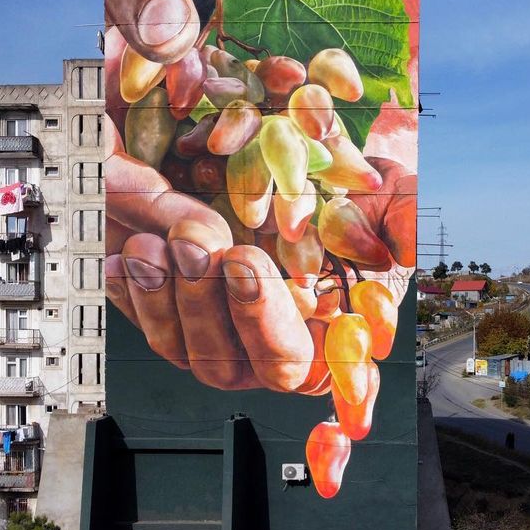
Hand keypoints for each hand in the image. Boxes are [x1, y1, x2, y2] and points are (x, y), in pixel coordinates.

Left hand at [104, 130, 416, 391]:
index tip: (249, 266)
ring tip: (158, 245)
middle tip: (208, 245)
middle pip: (233, 363)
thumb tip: (403, 246)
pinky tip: (125, 258)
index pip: (299, 362)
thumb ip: (404, 219)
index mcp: (323, 336)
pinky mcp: (172, 319)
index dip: (270, 325)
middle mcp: (265, 347)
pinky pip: (143, 324)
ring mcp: (216, 339)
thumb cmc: (343, 190)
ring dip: (167, 301)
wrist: (282, 165)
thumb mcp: (386, 193)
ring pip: (182, 351)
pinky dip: (130, 294)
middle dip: (219, 308)